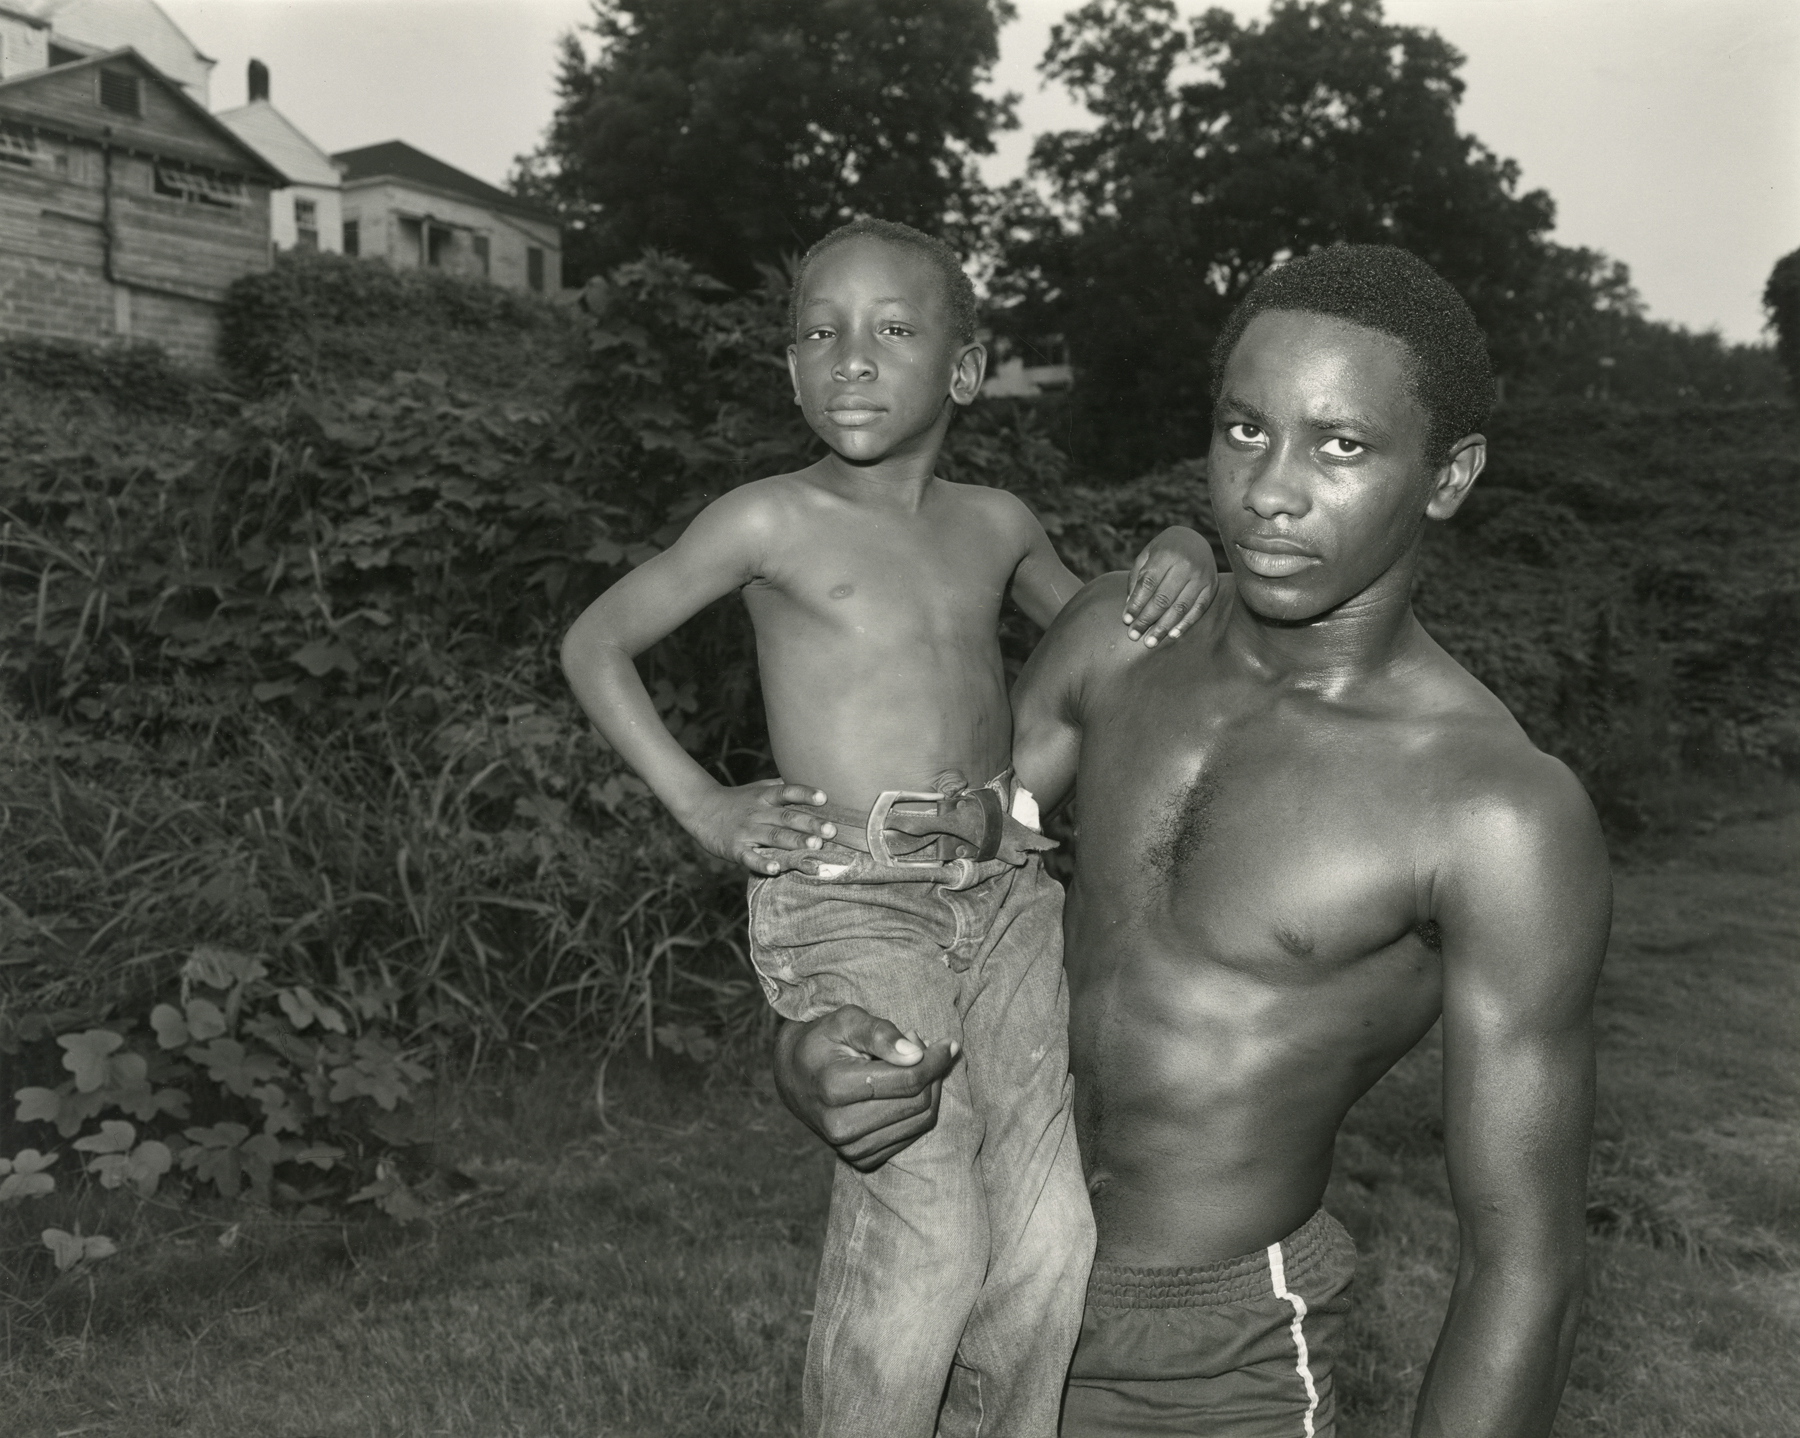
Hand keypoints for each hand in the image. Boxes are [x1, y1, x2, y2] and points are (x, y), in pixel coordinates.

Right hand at [686, 779, 835, 875]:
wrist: (701, 808)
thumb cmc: (738, 800)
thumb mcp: (758, 788)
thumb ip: (782, 787)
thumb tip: (809, 779)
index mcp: (765, 797)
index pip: (787, 792)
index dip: (805, 794)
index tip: (824, 797)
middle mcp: (758, 812)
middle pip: (786, 817)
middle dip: (810, 824)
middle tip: (831, 830)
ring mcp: (746, 831)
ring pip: (773, 836)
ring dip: (794, 841)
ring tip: (815, 846)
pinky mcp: (735, 849)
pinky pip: (750, 857)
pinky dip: (763, 863)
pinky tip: (776, 869)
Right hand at [773, 1006, 960, 1170]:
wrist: (794, 1077)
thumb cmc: (824, 1041)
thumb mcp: (846, 1021)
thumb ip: (880, 1033)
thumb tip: (915, 1054)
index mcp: (834, 1087)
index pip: (907, 1080)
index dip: (935, 1060)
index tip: (946, 1044)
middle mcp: (840, 1126)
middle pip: (917, 1102)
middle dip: (932, 1072)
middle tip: (922, 1048)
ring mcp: (850, 1148)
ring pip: (920, 1122)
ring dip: (928, 1091)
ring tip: (911, 1065)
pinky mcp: (861, 1159)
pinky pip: (910, 1137)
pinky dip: (918, 1111)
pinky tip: (903, 1090)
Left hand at [1124, 525, 1219, 645]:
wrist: (1195, 540)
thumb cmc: (1165, 550)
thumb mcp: (1147, 555)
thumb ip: (1137, 578)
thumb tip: (1130, 607)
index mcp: (1166, 554)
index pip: (1148, 584)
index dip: (1136, 604)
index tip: (1126, 620)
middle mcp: (1186, 564)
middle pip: (1163, 599)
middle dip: (1146, 620)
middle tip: (1134, 636)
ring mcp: (1202, 576)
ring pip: (1180, 607)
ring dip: (1163, 628)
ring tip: (1150, 642)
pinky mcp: (1212, 586)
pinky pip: (1198, 609)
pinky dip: (1185, 624)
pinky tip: (1171, 635)